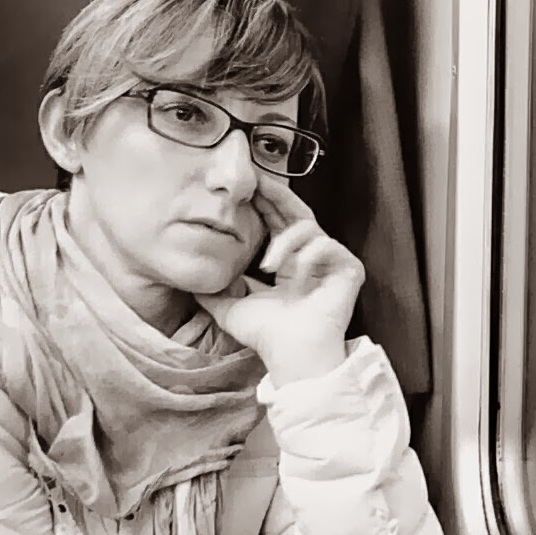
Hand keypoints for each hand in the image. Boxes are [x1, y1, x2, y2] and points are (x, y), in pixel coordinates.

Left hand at [195, 180, 364, 383]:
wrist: (291, 354)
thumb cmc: (267, 335)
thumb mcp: (229, 307)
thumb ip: (210, 291)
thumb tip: (186, 279)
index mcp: (290, 263)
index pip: (277, 222)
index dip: (263, 203)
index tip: (244, 187)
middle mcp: (312, 258)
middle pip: (296, 212)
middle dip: (276, 194)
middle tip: (256, 180)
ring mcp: (332, 263)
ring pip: (309, 227)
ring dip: (285, 241)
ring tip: (268, 265)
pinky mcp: (350, 269)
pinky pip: (328, 245)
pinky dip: (308, 255)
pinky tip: (294, 276)